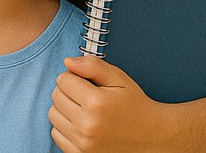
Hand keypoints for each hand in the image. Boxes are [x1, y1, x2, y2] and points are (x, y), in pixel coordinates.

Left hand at [49, 56, 172, 152]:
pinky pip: (56, 134)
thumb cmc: (136, 108)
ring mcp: (83, 143)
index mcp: (96, 103)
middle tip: (86, 96)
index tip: (86, 83)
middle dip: (68, 91)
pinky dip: (64, 127)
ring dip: (64, 109)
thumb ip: (92, 66)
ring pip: (53, 114)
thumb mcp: (119, 79)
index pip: (63, 79)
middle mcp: (87, 125)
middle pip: (56, 96)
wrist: (152, 139)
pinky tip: (81, 124)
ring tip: (84, 110)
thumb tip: (68, 62)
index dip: (74, 77)